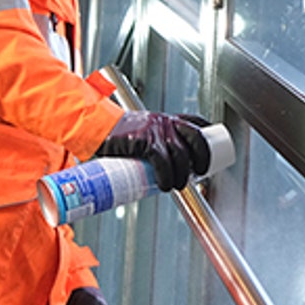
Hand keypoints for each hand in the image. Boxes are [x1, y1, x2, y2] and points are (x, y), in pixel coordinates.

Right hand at [95, 111, 212, 190]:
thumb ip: (149, 144)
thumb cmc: (112, 134)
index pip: (195, 121)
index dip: (207, 133)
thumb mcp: (137, 132)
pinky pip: (163, 161)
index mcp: (165, 119)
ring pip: (181, 154)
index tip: (210, 146)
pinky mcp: (145, 141)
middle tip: (200, 172)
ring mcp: (156, 130)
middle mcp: (164, 121)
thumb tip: (154, 168)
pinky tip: (165, 185)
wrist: (94, 126)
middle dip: (203, 156)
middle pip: (196, 137)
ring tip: (178, 185)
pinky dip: (167, 175)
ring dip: (183, 174)